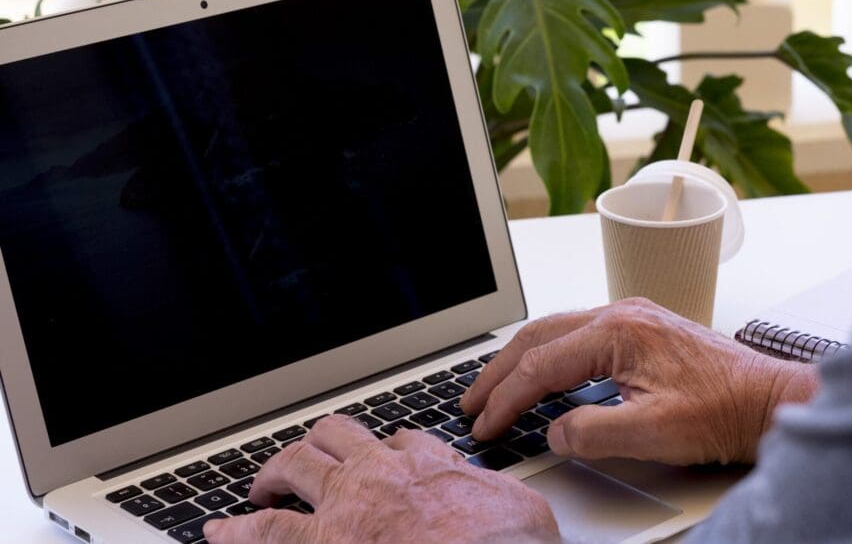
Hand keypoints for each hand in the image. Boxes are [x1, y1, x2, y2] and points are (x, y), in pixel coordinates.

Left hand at [203, 415, 558, 543]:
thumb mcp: (516, 502)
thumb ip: (485, 485)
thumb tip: (484, 486)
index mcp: (425, 461)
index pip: (394, 440)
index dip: (384, 450)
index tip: (381, 463)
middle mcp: (379, 473)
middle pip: (333, 436)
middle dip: (315, 446)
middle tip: (306, 465)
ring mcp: (346, 506)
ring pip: (295, 465)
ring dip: (275, 472)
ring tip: (261, 485)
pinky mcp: (325, 543)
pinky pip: (267, 530)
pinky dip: (237, 529)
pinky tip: (217, 531)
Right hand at [461, 298, 816, 464]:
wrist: (769, 400)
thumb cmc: (724, 410)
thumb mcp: (654, 432)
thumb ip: (594, 431)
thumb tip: (554, 432)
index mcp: (618, 331)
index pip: (541, 364)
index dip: (507, 398)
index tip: (485, 425)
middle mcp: (620, 314)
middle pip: (538, 336)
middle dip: (499, 371)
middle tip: (472, 402)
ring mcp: (631, 318)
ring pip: (556, 331)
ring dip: (522, 360)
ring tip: (495, 388)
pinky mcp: (641, 329)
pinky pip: (579, 335)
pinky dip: (550, 356)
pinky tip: (544, 375)